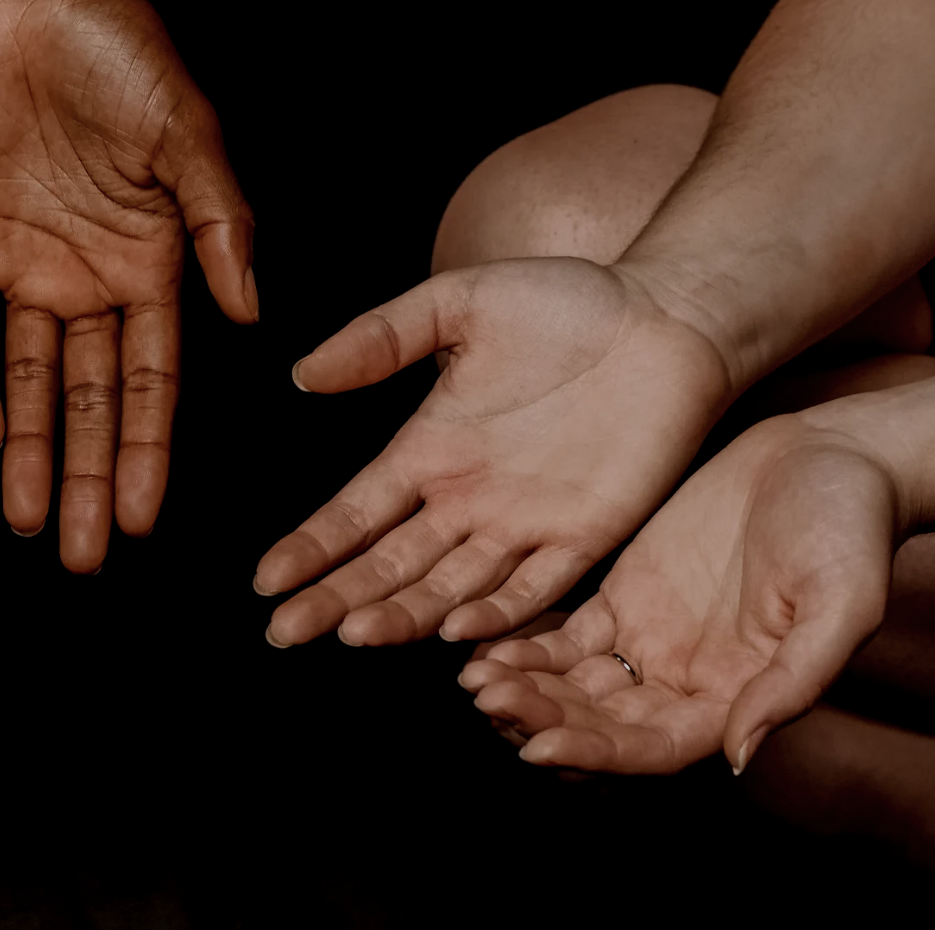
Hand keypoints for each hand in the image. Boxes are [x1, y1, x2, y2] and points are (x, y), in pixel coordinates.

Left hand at [0, 0, 255, 571]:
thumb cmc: (126, 52)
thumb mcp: (187, 135)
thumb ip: (219, 224)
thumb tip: (251, 314)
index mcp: (149, 264)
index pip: (148, 379)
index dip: (143, 449)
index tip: (141, 519)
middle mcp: (86, 280)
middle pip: (83, 399)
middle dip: (82, 476)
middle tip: (78, 555)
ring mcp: (21, 264)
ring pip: (19, 380)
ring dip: (21, 450)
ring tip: (21, 520)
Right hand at [257, 258, 732, 644]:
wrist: (669, 315)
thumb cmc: (566, 300)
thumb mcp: (457, 303)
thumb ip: (381, 338)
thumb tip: (303, 374)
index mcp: (430, 450)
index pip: (354, 513)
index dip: (310, 547)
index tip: (265, 581)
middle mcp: (466, 499)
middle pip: (387, 565)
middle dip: (333, 599)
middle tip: (283, 634)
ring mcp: (524, 523)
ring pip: (447, 586)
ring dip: (399, 613)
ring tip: (349, 633)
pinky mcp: (587, 534)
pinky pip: (535, 588)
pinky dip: (493, 613)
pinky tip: (449, 633)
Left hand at [457, 411, 894, 773]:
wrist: (829, 458)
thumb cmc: (851, 530)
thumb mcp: (842, 603)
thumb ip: (792, 682)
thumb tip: (738, 754)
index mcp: (736, 699)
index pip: (652, 748)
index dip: (595, 755)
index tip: (538, 747)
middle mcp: (686, 683)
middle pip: (599, 724)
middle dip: (542, 720)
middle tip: (487, 702)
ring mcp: (651, 642)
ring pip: (573, 687)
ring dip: (524, 690)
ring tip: (473, 681)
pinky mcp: (624, 598)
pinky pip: (563, 637)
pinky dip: (524, 647)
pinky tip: (483, 644)